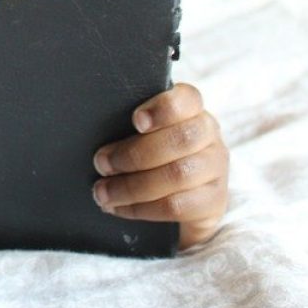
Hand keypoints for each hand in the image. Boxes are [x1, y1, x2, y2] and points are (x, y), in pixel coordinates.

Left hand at [92, 83, 228, 248]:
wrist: (178, 198)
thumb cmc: (147, 154)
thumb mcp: (139, 133)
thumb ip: (128, 126)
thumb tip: (92, 129)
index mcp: (191, 111)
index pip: (188, 99)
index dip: (163, 108)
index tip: (135, 120)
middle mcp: (209, 136)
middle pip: (182, 139)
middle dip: (134, 154)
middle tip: (101, 164)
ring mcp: (216, 170)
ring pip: (178, 175)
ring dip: (132, 186)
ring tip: (103, 192)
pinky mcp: (214, 202)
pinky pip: (178, 206)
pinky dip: (141, 209)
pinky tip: (119, 208)